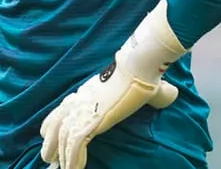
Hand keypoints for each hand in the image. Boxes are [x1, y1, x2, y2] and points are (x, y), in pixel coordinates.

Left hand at [39, 0, 186, 168]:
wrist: (140, 63)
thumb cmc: (145, 71)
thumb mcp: (146, 85)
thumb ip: (156, 92)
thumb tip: (172, 93)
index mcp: (91, 90)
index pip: (66, 106)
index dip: (55, 121)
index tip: (48, 133)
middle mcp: (83, 98)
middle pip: (58, 120)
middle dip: (51, 141)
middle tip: (48, 158)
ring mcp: (86, 107)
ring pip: (62, 134)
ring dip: (59, 153)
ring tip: (56, 167)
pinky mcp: (94, 117)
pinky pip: (76, 143)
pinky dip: (73, 158)